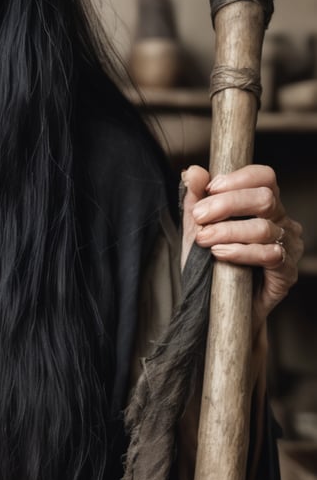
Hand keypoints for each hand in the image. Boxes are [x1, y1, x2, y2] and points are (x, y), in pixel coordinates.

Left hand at [181, 164, 302, 331]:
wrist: (219, 308)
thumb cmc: (211, 265)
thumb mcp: (196, 229)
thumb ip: (194, 200)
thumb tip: (192, 171)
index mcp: (263, 205)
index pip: (263, 177)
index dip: (237, 179)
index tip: (209, 188)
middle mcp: (282, 222)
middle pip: (265, 198)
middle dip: (227, 204)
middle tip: (200, 217)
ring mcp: (288, 247)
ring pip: (264, 227)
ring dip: (227, 231)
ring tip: (204, 240)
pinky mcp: (287, 272)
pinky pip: (270, 255)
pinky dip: (240, 251)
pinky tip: (220, 254)